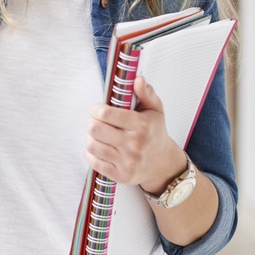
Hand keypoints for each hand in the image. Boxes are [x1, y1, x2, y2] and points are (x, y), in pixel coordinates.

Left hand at [84, 75, 184, 189]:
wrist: (163, 164)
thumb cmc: (155, 133)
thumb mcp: (155, 110)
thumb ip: (146, 92)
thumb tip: (137, 78)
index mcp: (142, 126)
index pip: (106, 113)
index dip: (96, 108)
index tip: (98, 108)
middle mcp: (135, 145)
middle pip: (94, 128)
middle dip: (92, 121)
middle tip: (98, 121)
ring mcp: (128, 162)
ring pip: (91, 145)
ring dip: (91, 137)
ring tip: (99, 135)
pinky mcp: (121, 175)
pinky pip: (93, 161)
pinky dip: (90, 153)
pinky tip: (99, 148)